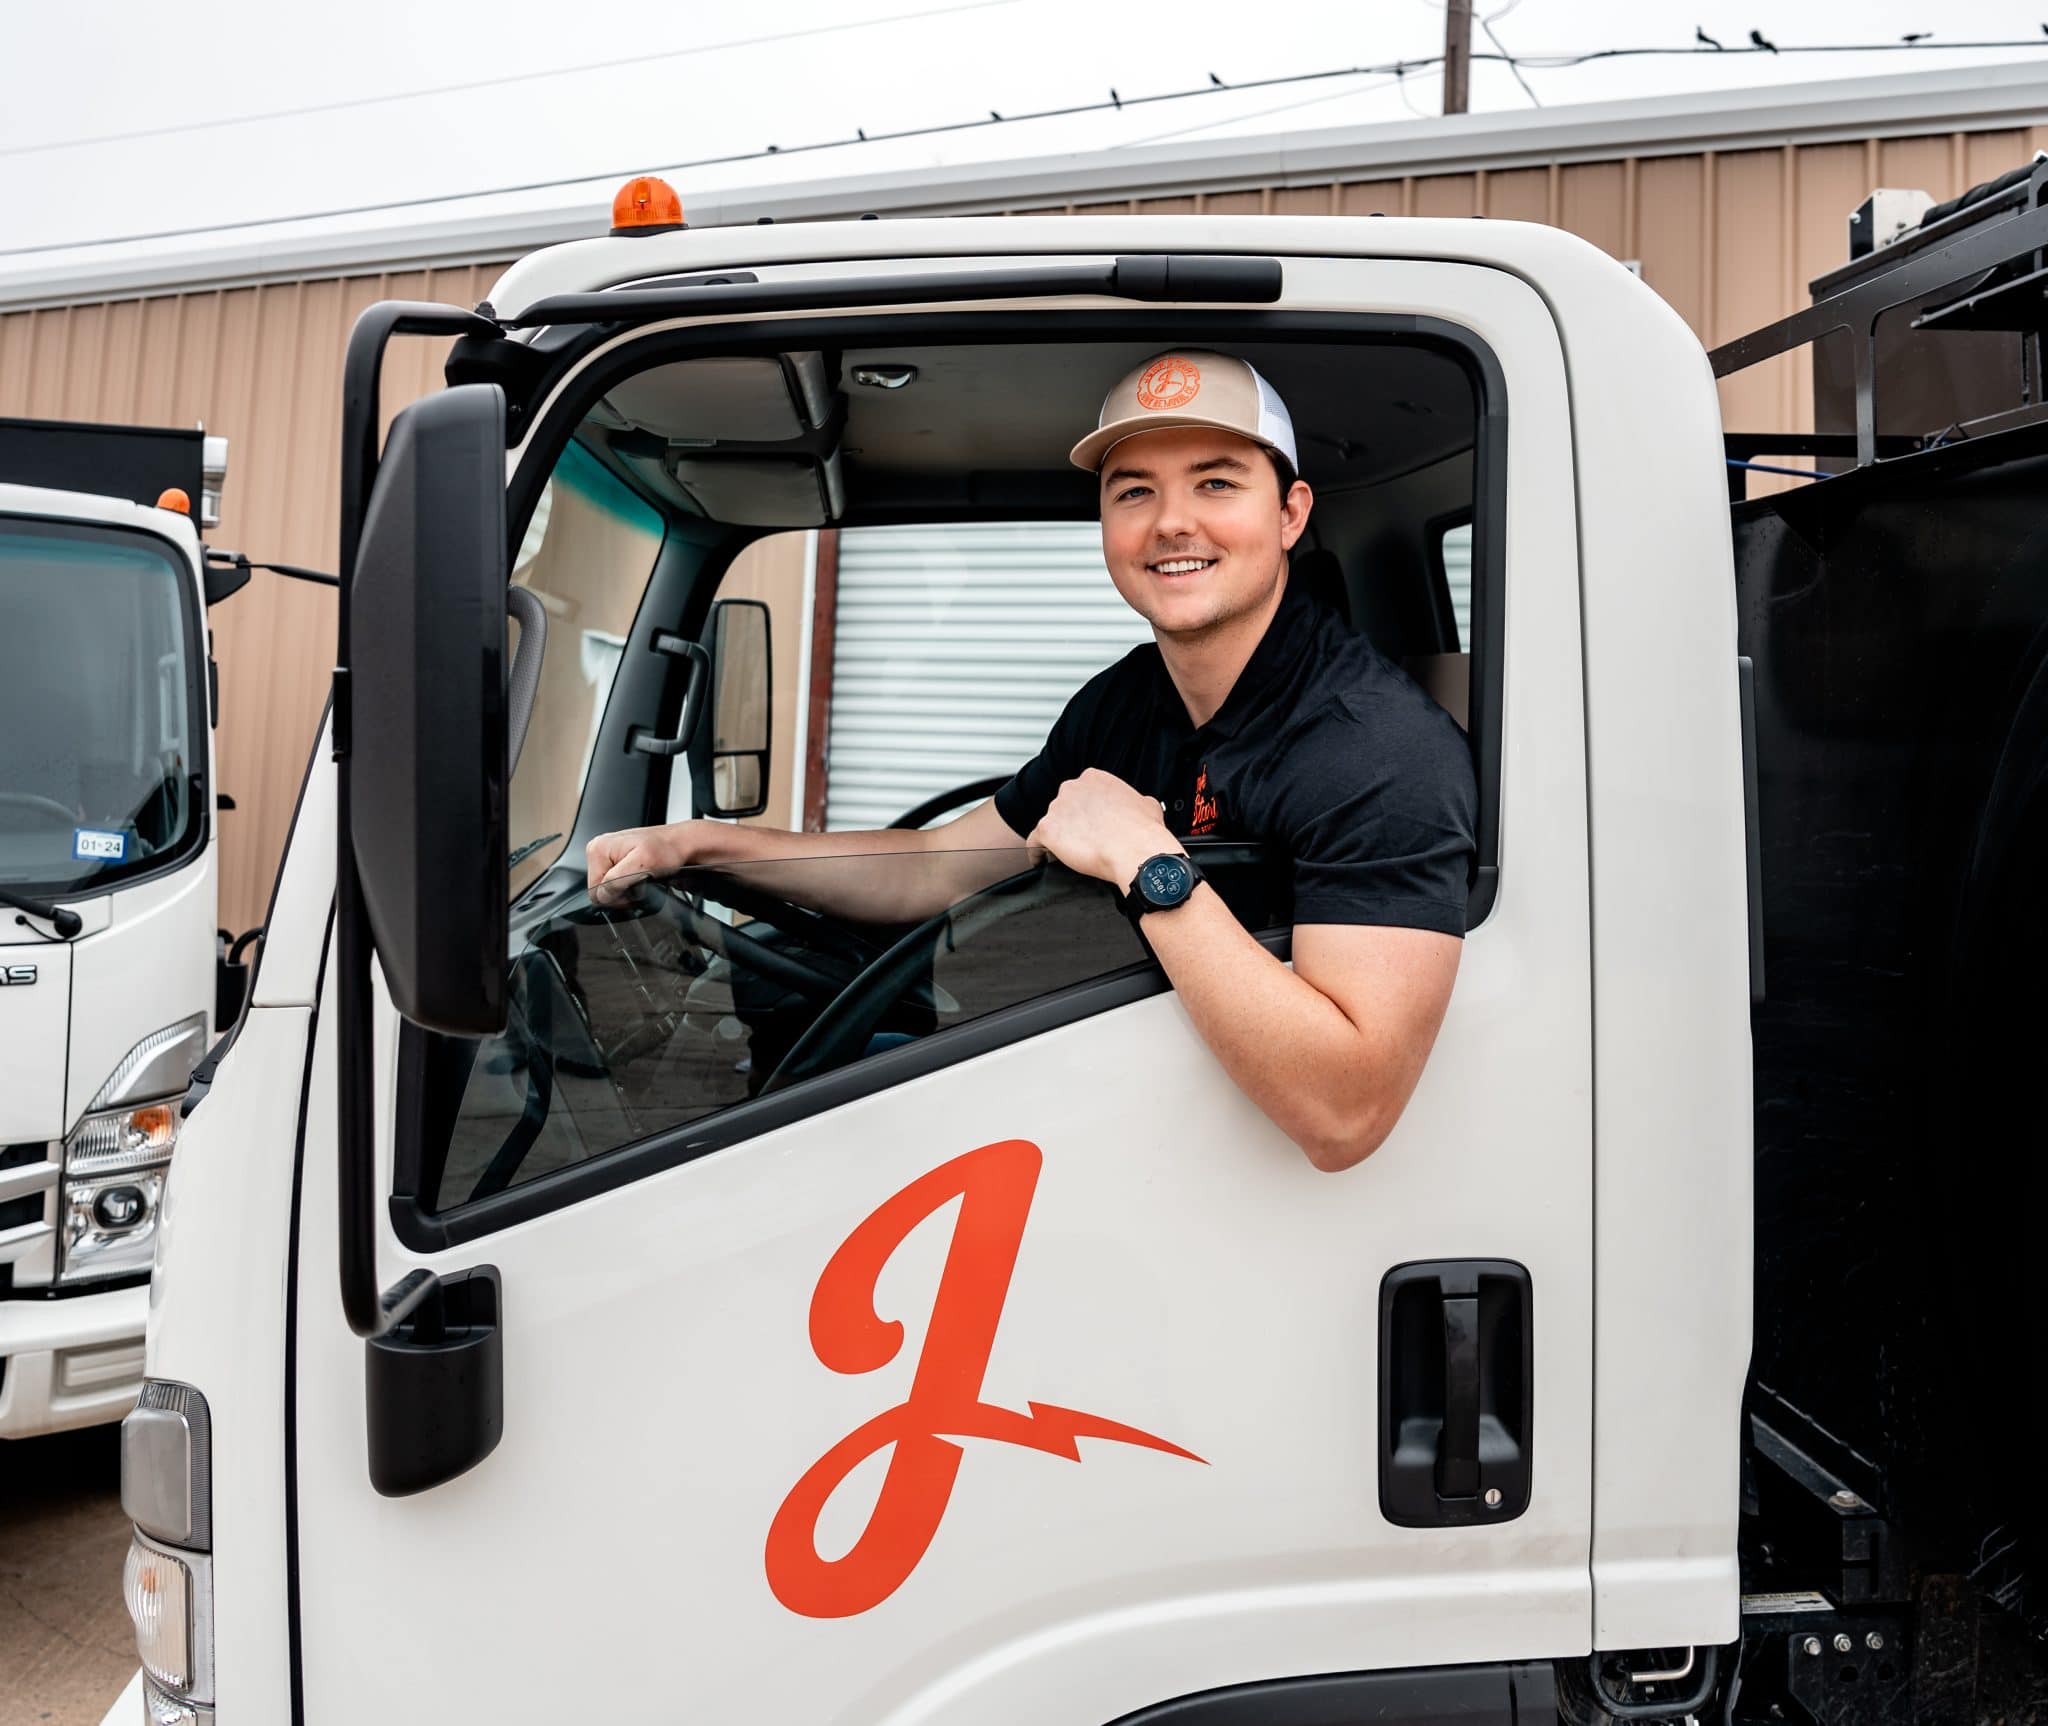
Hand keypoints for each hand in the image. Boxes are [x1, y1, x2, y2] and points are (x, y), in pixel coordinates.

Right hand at [585, 822, 703, 902]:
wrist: (681, 844)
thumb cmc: (667, 848)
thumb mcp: (642, 865)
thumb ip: (617, 880)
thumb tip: (602, 895)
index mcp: (598, 849)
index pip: (594, 891)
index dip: (615, 897)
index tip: (634, 888)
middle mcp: (599, 850)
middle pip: (600, 890)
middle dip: (620, 893)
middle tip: (640, 882)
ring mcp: (608, 856)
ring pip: (609, 889)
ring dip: (626, 889)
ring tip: (642, 877)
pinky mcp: (616, 861)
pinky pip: (616, 883)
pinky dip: (629, 885)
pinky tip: (640, 877)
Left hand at [1027, 768, 1182, 888]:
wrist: (1135, 850)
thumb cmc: (1143, 830)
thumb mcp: (1147, 804)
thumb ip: (1135, 800)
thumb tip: (1139, 806)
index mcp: (1093, 779)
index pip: (1081, 794)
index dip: (1085, 812)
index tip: (1090, 825)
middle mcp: (1072, 788)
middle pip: (1063, 808)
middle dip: (1071, 824)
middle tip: (1083, 842)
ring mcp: (1057, 808)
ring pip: (1050, 824)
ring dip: (1057, 838)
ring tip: (1069, 855)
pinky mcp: (1047, 829)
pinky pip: (1034, 842)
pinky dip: (1037, 852)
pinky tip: (1042, 861)